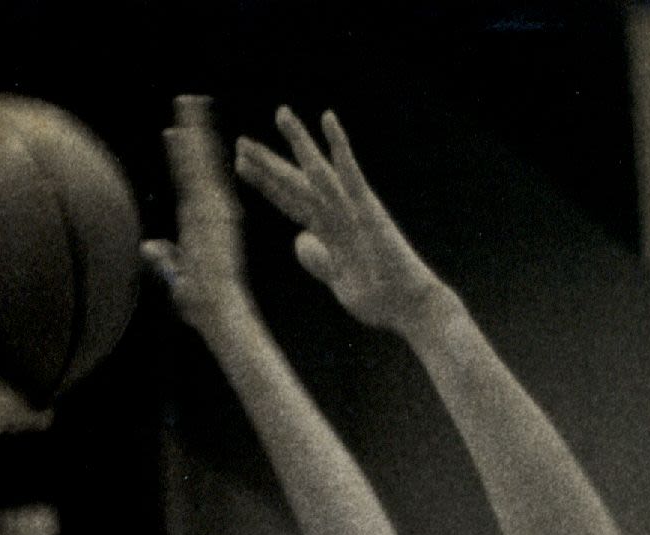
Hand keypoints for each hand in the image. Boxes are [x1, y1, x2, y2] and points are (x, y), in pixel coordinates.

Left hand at [143, 94, 250, 330]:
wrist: (222, 313)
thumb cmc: (205, 306)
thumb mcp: (179, 279)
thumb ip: (165, 259)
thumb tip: (146, 245)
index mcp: (203, 224)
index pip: (190, 182)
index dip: (183, 156)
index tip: (174, 133)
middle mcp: (212, 211)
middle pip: (200, 162)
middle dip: (195, 130)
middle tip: (187, 99)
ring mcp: (216, 210)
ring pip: (202, 161)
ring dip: (195, 129)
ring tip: (188, 101)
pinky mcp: (218, 213)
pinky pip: (202, 175)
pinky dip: (196, 152)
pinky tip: (188, 130)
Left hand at [235, 110, 443, 333]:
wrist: (409, 306)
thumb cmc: (380, 299)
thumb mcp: (338, 282)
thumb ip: (318, 260)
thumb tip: (298, 239)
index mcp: (328, 231)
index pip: (290, 202)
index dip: (266, 185)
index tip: (241, 167)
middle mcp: (337, 214)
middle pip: (295, 183)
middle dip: (267, 164)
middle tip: (241, 143)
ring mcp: (351, 210)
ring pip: (316, 172)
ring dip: (298, 142)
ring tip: (280, 114)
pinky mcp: (367, 209)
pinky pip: (350, 172)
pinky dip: (339, 146)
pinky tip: (327, 118)